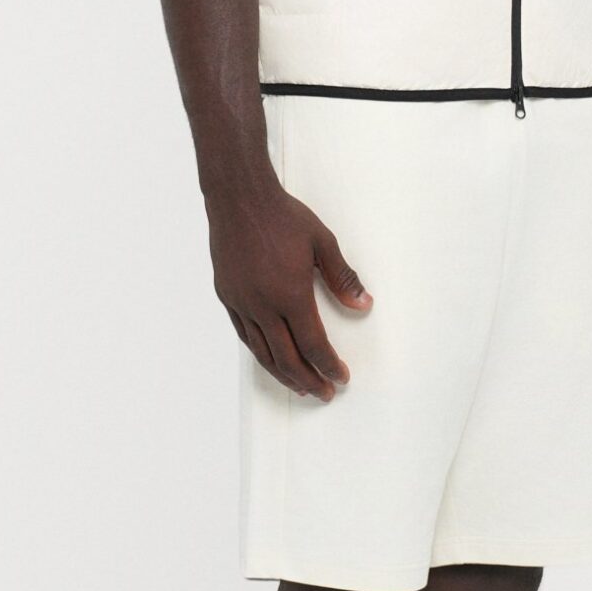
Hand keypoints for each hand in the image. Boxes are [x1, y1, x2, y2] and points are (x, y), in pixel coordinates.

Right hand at [207, 180, 371, 399]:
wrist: (238, 197)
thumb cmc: (282, 216)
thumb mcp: (322, 242)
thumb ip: (343, 278)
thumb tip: (364, 304)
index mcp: (290, 294)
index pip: (312, 344)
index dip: (328, 365)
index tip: (340, 378)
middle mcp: (263, 306)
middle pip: (286, 358)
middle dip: (308, 380)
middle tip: (324, 392)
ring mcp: (241, 303)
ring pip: (262, 352)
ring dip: (283, 374)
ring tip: (300, 386)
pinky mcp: (227, 296)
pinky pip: (244, 335)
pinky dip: (260, 352)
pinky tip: (271, 358)